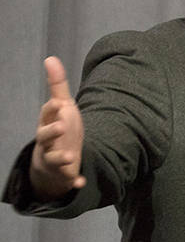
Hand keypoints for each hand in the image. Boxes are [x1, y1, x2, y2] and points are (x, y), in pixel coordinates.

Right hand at [30, 56, 85, 199]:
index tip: (59, 104)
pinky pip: (69, 179)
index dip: (52, 110)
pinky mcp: (64, 173)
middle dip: (52, 132)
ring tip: (72, 156)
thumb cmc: (59, 129)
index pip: (47, 115)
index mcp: (49, 124)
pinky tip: (81, 182)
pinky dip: (74, 181)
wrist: (54, 160)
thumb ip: (57, 84)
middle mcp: (48, 142)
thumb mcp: (60, 107)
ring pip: (54, 159)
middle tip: (63, 126)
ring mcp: (55, 158)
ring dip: (63, 157)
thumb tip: (51, 58)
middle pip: (45, 136)